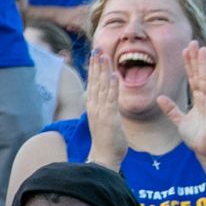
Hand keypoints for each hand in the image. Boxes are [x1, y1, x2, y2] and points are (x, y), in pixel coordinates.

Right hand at [84, 48, 126, 170]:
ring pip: (102, 86)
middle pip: (95, 81)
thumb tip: (105, 97)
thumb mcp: (103, 119)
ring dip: (103, 70)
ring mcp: (101, 111)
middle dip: (96, 64)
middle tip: (97, 48)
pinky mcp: (110, 117)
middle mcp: (94, 106)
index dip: (94, 68)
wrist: (103, 156)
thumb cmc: (106, 140)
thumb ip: (104, 107)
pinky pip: (111, 98)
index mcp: (93, 106)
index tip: (95, 54)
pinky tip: (113, 75)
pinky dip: (112, 86)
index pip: (93, 83)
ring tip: (104, 56)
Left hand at [156, 43, 205, 164]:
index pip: (192, 78)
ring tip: (202, 49)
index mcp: (199, 99)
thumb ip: (171, 109)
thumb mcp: (180, 121)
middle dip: (195, 59)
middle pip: (200, 74)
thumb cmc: (197, 137)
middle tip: (192, 42)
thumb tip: (160, 97)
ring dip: (204, 64)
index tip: (184, 50)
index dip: (188, 64)